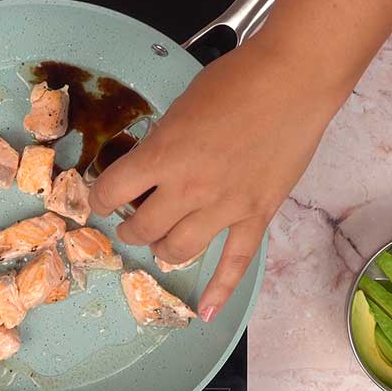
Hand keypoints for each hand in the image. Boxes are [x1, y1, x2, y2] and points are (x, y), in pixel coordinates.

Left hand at [89, 42, 349, 321]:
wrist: (292, 78)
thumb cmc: (236, 80)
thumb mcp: (180, 107)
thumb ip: (163, 143)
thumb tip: (152, 165)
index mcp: (162, 155)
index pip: (111, 192)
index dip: (99, 198)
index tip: (102, 198)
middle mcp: (188, 188)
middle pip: (142, 228)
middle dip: (130, 227)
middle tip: (130, 221)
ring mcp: (224, 207)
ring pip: (178, 250)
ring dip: (162, 250)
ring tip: (159, 243)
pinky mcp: (257, 216)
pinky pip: (235, 262)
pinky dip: (219, 290)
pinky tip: (205, 312)